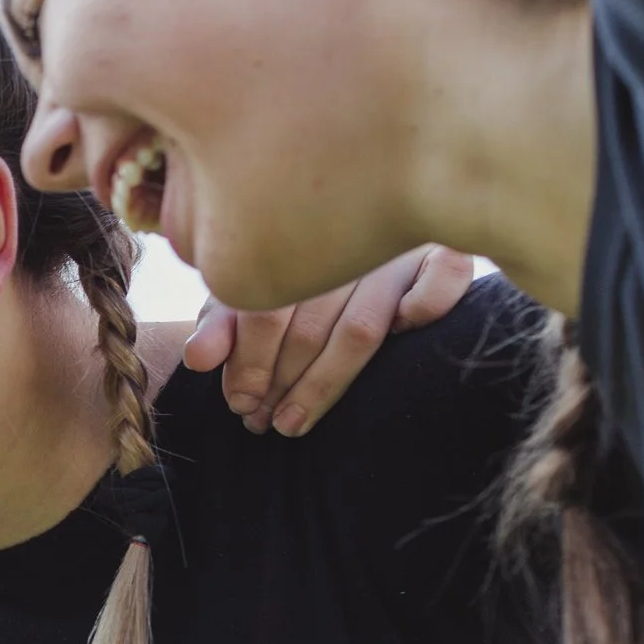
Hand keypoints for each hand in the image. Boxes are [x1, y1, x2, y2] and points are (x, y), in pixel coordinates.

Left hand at [183, 245, 473, 436]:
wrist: (367, 221)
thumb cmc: (292, 271)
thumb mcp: (248, 294)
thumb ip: (223, 324)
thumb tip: (199, 359)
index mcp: (287, 237)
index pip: (263, 308)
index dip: (249, 362)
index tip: (239, 403)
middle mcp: (340, 241)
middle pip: (311, 324)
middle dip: (282, 381)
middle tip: (262, 422)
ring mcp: (394, 246)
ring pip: (361, 328)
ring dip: (325, 383)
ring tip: (293, 422)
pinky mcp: (444, 250)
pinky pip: (444, 277)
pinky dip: (425, 307)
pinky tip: (401, 335)